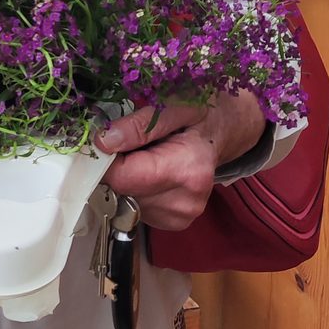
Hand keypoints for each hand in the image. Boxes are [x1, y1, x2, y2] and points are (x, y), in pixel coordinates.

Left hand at [94, 92, 266, 230]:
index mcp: (187, 169)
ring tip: (146, 156)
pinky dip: (137, 189)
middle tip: (131, 144)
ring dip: (127, 178)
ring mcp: (182, 216)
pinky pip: (137, 206)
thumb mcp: (172, 105)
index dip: (106, 160)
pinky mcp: (175, 222)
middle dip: (118, 166)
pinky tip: (152, 172)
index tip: (104, 141)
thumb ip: (139, 125)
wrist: (225, 129)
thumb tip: (104, 142)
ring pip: (127, 199)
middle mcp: (186, 201)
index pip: (124, 178)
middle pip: (123, 190)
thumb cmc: (200, 112)